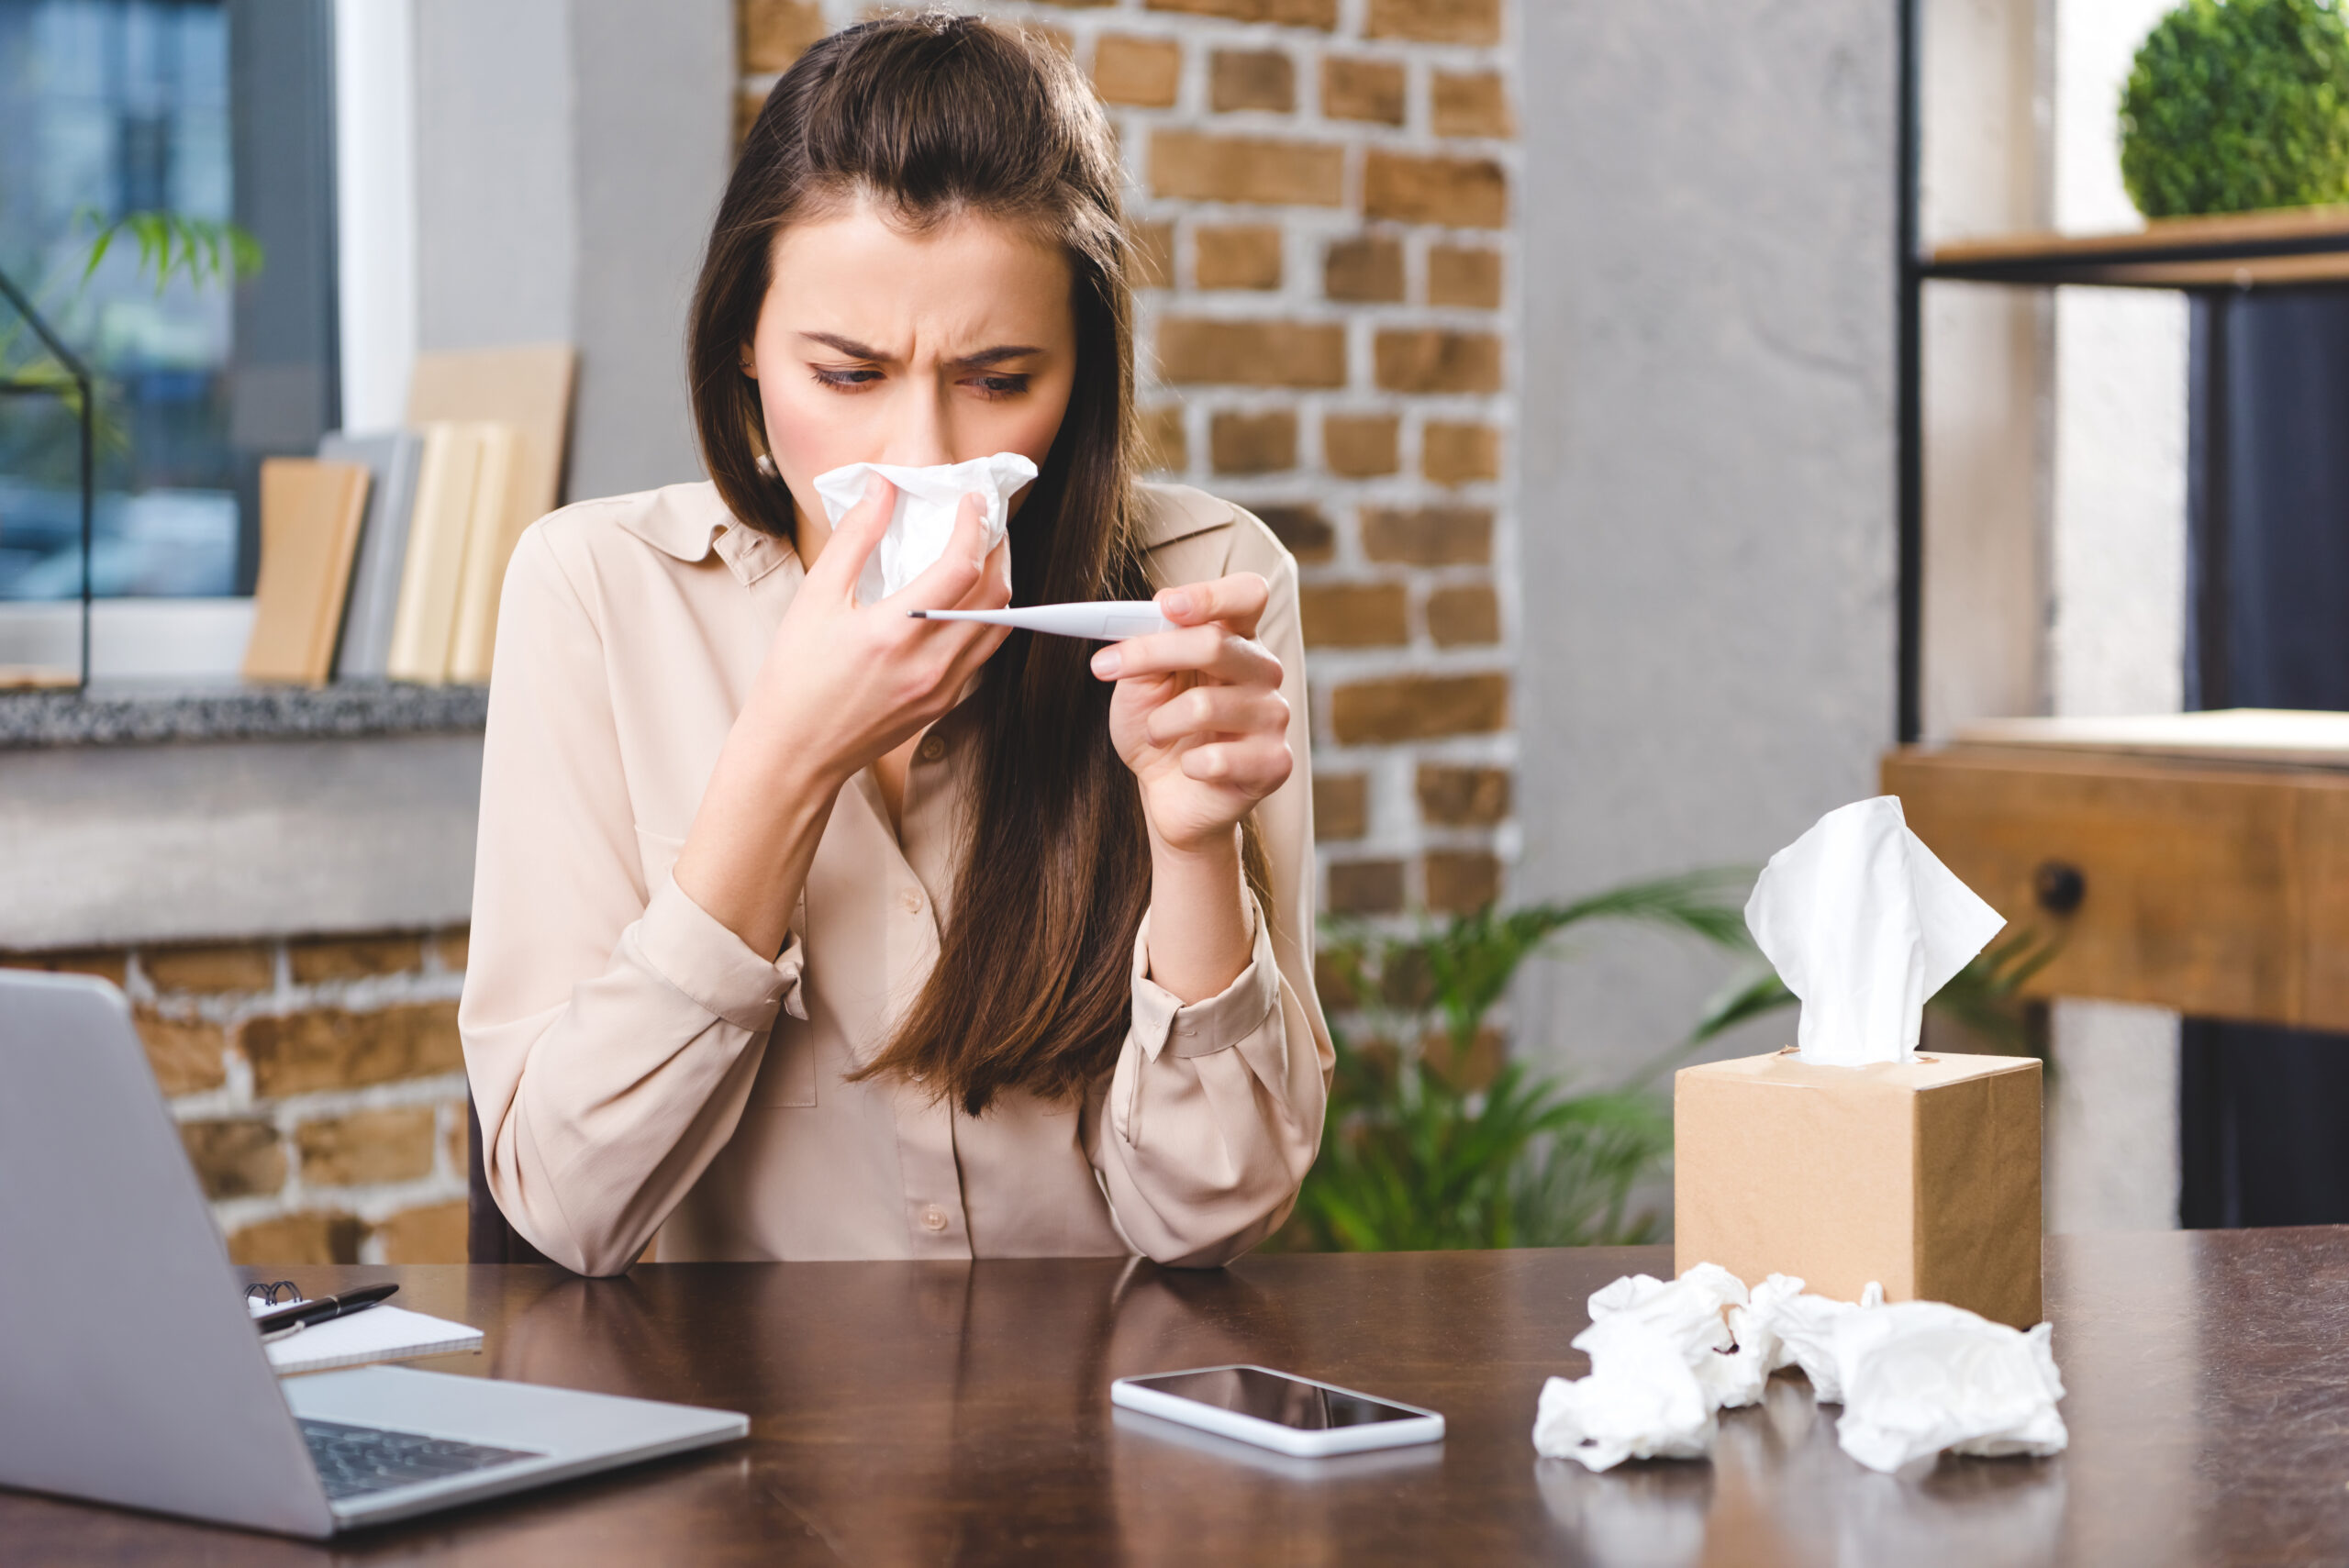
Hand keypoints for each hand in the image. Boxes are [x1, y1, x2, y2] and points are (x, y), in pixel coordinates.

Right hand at [673, 476, 1009, 957]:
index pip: (961, 568)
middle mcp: (929, 664)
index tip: (972, 500)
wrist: (796, 753)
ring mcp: (943, 687)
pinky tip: (963, 598)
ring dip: (998, 582)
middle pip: (994, 595)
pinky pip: (982, 651)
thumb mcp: (815, 599)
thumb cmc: (795, 679)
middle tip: (985, 519)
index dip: (974, 525)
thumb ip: (855, 538)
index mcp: (894, 633)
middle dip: (997, 548)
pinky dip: (984, 616)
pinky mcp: (945, 702)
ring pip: (997, 624)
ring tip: (980, 551)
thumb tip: (882, 488)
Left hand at [1093, 573, 1291, 857]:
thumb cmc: (1159, 730)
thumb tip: (1152, 614)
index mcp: (1237, 639)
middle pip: (1217, 644)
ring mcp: (1275, 716)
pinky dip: (1187, 765)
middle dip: (1150, 653)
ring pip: (1205, 705)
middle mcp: (1264, 671)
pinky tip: (1190, 768)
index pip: (1247, 596)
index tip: (1165, 605)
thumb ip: (1147, 645)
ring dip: (1159, 723)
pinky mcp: (1275, 763)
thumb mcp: (1139, 683)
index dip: (1210, 595)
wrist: (1167, 794)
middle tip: (1103, 667)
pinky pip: (1218, 759)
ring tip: (1155, 734)